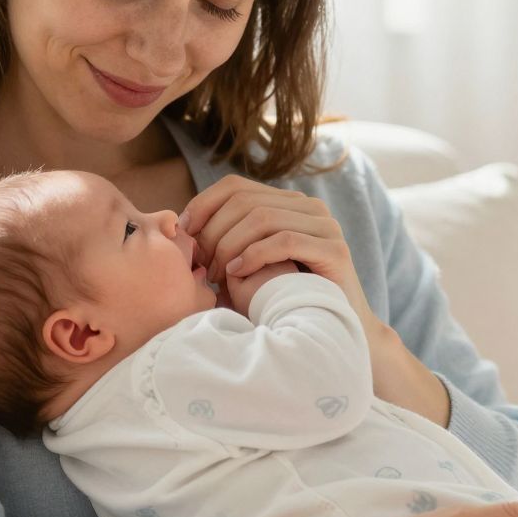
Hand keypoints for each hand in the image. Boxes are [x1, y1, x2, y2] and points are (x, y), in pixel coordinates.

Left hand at [180, 175, 382, 336]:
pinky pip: (284, 241)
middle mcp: (309, 207)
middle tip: (202, 267)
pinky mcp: (334, 250)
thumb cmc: (282, 300)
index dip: (202, 205)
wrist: (333, 330)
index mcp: (287, 203)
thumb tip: (183, 226)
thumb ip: (227, 239)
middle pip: (244, 202)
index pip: (235, 186)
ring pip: (261, 218)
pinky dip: (254, 255)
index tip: (184, 235)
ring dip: (230, 247)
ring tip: (218, 276)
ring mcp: (325, 226)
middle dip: (214, 233)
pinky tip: (238, 274)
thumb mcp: (249, 263)